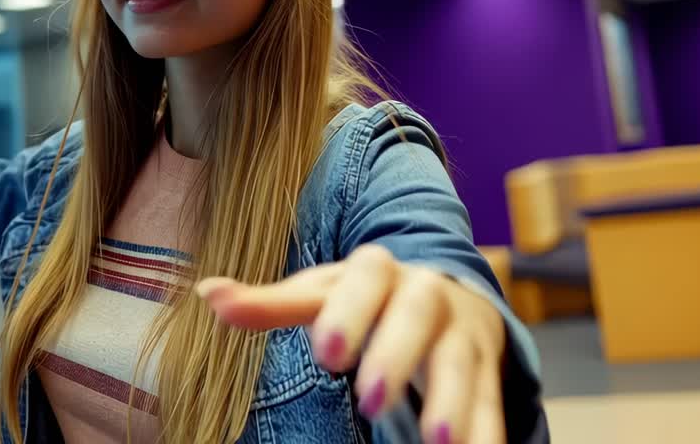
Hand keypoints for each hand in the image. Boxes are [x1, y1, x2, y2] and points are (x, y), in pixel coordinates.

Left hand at [195, 244, 505, 443]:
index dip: (348, 312)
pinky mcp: (487, 372)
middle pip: (417, 315)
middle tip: (369, 400)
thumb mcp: (320, 294)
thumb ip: (269, 302)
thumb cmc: (364, 300)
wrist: (443, 297)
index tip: (325, 353)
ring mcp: (460, 333)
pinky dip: (488, 433)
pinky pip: (491, 403)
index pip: (365, 279)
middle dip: (395, 355)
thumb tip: (208, 294)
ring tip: (438, 443)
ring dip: (453, 401)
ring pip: (462, 363)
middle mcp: (425, 294)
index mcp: (377, 271)